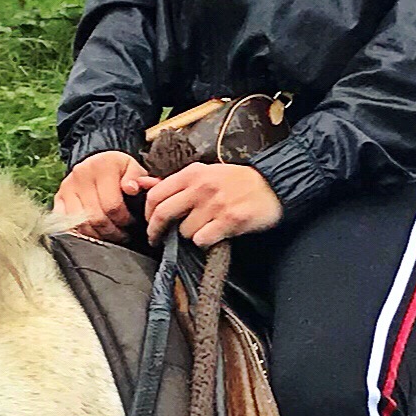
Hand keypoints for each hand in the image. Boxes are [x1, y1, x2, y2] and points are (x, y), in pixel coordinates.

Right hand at [51, 150, 147, 241]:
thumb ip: (137, 177)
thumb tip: (131, 188)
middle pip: (96, 217)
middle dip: (112, 231)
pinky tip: (92, 233)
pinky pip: (66, 224)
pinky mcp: (58, 197)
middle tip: (122, 235)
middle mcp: (81, 174)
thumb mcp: (133, 168)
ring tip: (109, 236)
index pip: (112, 205)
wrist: (98, 164)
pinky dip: (79, 233)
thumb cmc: (119, 171)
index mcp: (102, 165)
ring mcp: (67, 187)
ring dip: (97, 235)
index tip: (131, 224)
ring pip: (81, 224)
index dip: (124, 220)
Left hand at [139, 160, 282, 248]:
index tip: (149, 222)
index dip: (147, 213)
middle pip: (163, 214)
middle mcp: (201, 187)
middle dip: (156, 230)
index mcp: (192, 173)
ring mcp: (215, 204)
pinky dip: (205, 242)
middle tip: (157, 239)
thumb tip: (143, 185)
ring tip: (204, 229)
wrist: (273, 185)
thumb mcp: (205, 173)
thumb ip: (176, 182)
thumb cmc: (236, 181)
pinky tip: (214, 235)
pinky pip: (202, 240)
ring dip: (190, 235)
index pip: (156, 194)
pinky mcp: (229, 220)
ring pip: (184, 231)